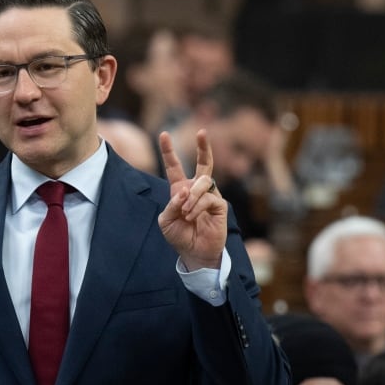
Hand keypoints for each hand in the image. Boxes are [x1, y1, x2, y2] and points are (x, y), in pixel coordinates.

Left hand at [158, 129, 226, 269]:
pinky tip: (192, 217)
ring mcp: (210, 196)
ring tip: (185, 213)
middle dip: (203, 147)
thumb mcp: (166, 220)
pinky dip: (197, 206)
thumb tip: (184, 191)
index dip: (168, 151)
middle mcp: (196, 189)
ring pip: (202, 182)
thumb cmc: (179, 236)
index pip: (174, 167)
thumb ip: (171, 204)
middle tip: (202, 132)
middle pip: (203, 163)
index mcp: (180, 190)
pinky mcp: (220, 205)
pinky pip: (208, 198)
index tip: (164, 134)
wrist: (194, 252)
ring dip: (191, 196)